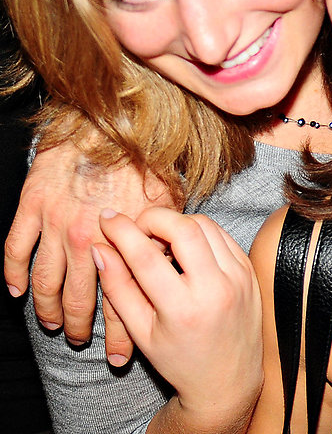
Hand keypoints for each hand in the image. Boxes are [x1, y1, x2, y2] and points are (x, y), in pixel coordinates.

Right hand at [4, 138, 176, 364]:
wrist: (110, 118)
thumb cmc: (143, 154)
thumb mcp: (167, 199)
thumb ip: (164, 238)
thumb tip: (171, 267)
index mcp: (121, 242)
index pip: (121, 302)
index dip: (118, 336)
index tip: (120, 358)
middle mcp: (86, 239)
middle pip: (79, 299)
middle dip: (81, 326)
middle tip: (81, 340)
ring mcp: (56, 224)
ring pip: (46, 282)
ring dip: (48, 308)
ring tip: (54, 323)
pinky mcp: (33, 206)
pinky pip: (17, 248)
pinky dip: (13, 273)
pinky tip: (16, 290)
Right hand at [94, 208, 262, 432]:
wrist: (228, 382)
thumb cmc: (180, 361)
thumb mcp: (141, 333)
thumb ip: (118, 289)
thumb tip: (100, 249)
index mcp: (183, 310)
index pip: (146, 256)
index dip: (122, 231)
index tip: (108, 218)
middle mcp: (215, 290)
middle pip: (182, 227)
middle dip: (154, 217)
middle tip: (139, 227)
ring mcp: (238, 277)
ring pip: (204, 224)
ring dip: (177, 223)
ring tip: (161, 241)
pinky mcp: (248, 270)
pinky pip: (221, 234)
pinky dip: (199, 232)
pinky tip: (185, 247)